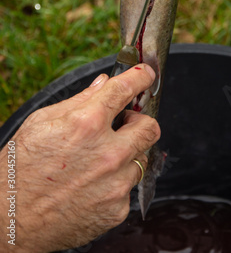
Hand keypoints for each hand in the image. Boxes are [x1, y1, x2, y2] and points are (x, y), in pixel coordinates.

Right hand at [0, 64, 159, 252]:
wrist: (9, 221)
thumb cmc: (20, 170)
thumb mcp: (41, 123)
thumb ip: (79, 100)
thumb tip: (102, 83)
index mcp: (87, 123)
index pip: (125, 89)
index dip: (140, 77)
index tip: (146, 75)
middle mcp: (108, 153)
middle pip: (150, 127)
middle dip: (140, 122)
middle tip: (124, 125)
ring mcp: (115, 184)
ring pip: (141, 159)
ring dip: (126, 155)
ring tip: (97, 162)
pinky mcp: (117, 209)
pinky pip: (128, 187)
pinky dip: (115, 183)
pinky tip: (91, 186)